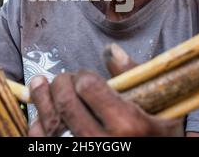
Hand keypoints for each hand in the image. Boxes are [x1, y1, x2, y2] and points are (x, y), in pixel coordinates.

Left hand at [28, 44, 184, 136]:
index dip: (83, 76)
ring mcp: (86, 154)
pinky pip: (43, 143)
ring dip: (41, 98)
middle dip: (61, 82)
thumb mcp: (160, 108)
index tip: (85, 76)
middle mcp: (104, 144)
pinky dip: (38, 126)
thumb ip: (135, 77)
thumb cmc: (158, 137)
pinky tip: (42, 114)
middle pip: (66, 102)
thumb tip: (110, 50)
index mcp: (129, 124)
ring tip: (40, 84)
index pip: (89, 87)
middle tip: (65, 79)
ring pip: (49, 124)